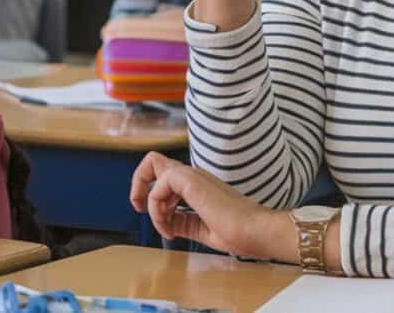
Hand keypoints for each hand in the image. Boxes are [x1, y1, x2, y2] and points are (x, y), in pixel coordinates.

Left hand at [129, 152, 294, 260]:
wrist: (255, 232)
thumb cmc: (239, 232)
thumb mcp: (201, 229)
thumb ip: (184, 223)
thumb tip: (169, 224)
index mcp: (198, 185)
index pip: (165, 174)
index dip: (150, 191)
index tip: (154, 216)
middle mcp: (194, 176)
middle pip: (153, 161)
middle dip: (138, 183)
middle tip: (139, 208)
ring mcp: (193, 176)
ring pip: (153, 166)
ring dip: (151, 202)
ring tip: (166, 226)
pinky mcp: (193, 182)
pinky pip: (160, 184)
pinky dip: (157, 208)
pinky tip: (170, 226)